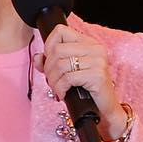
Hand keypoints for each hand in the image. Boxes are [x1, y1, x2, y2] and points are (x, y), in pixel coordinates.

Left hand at [39, 24, 125, 139]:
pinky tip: (63, 94)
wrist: (105, 110)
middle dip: (48, 68)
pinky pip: (68, 78)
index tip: (50, 62)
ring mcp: (98, 61)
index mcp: (89, 43)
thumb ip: (52, 62)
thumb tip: (37, 58)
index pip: (61, 31)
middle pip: (57, 50)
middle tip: (52, 81)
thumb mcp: (68, 73)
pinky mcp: (97, 76)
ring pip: (60, 65)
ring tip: (57, 89)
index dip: (49, 46)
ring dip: (53, 81)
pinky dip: (60, 88)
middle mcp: (95, 49)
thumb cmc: (87, 91)